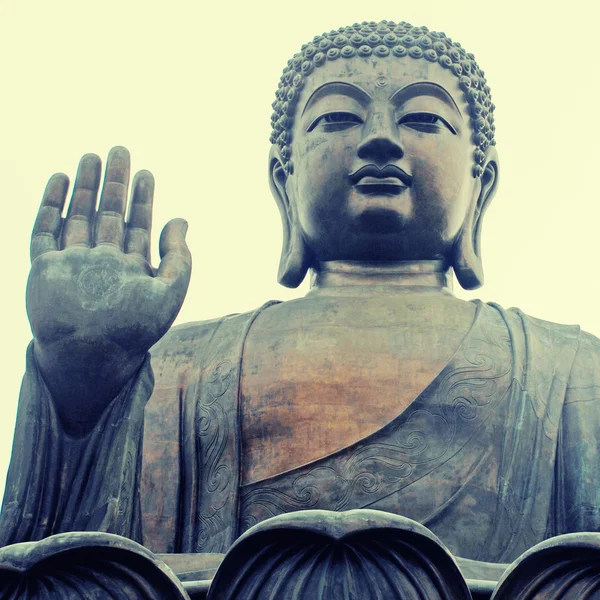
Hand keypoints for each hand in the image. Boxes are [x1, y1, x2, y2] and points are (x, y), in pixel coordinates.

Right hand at [27, 147, 190, 430]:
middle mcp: (102, 261)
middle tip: (120, 151)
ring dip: (84, 186)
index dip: (143, 199)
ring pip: (78, 215)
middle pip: (108, 213)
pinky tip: (60, 179)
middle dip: (114, 183)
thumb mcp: (169, 293)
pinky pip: (45, 229)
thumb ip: (179, 258)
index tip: (147, 174)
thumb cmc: (133, 330)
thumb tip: (181, 219)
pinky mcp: (45, 267)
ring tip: (91, 157)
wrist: (90, 357)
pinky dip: (51, 204)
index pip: (138, 225)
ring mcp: (73, 263)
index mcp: (131, 268)